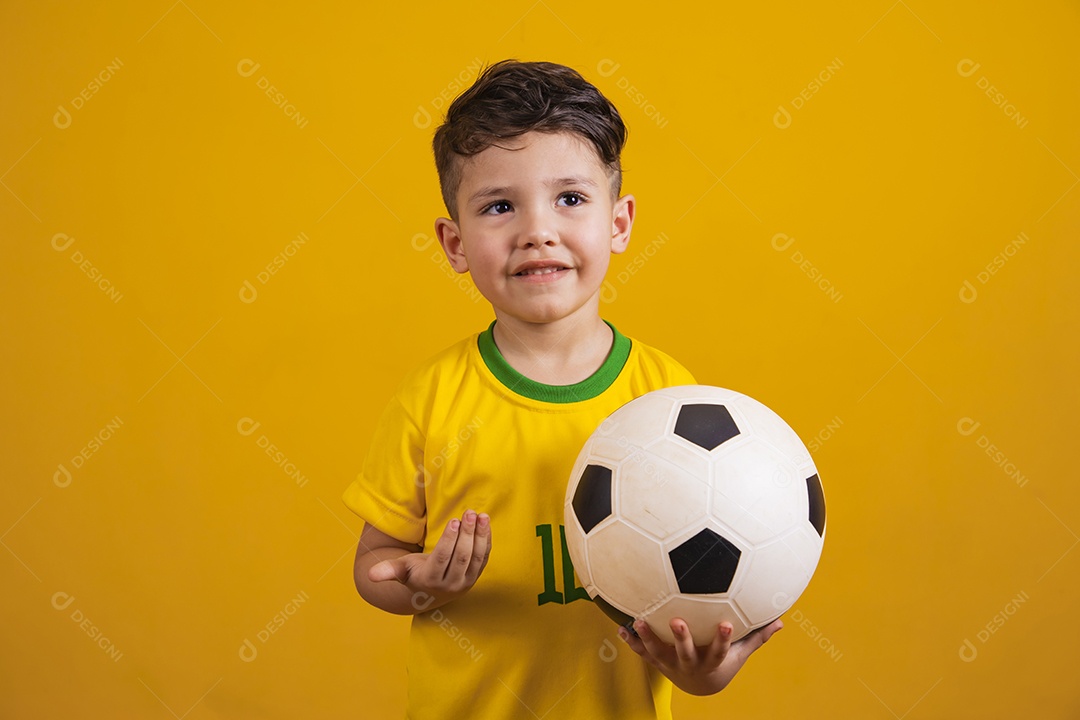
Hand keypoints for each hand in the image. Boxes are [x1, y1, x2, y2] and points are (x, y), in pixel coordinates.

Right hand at [368, 510, 490, 610]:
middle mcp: (451, 585)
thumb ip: (388, 571)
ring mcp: (465, 582)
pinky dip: (486, 540)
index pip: (442, 558)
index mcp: (431, 580)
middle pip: (462, 557)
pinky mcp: (476, 576)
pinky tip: (485, 524)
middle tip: (469, 513)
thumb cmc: (414, 573)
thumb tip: (370, 574)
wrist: (430, 591)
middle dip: (467, 534)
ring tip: (481, 516)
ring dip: (480, 536)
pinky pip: (483, 558)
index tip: (454, 520)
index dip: (449, 540)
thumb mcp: (401, 570)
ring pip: (476, 557)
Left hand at [619, 617, 782, 695]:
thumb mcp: (740, 654)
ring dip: (648, 637)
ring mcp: (671, 664)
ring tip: (639, 621)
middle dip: (681, 637)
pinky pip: (642, 652)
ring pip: (658, 653)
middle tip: (676, 620)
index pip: (719, 651)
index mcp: (711, 661)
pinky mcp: (657, 662)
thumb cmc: (722, 663)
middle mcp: (690, 664)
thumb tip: (780, 621)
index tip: (725, 622)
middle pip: (685, 652)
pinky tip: (620, 627)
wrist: (700, 687)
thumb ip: (756, 637)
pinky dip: (631, 641)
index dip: (722, 638)